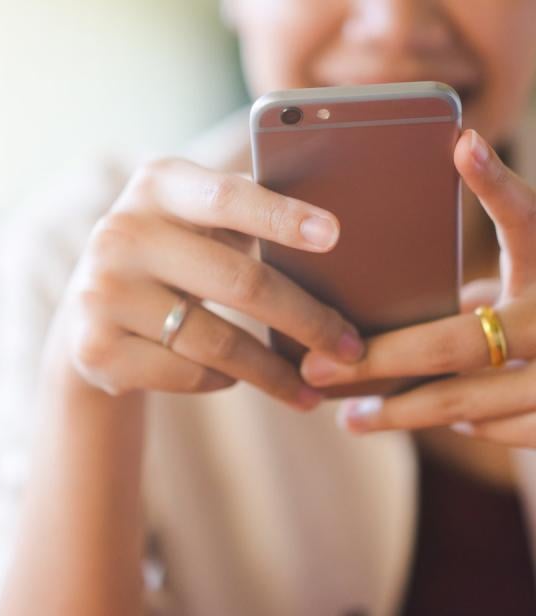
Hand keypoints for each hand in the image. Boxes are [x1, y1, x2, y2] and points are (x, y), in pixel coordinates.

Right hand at [49, 158, 363, 411]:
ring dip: (273, 373)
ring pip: (217, 342)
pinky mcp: (95, 348)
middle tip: (350, 348)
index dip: (282, 216)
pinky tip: (232, 378)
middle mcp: (122, 233)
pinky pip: (188, 373)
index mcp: (158, 187)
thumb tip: (334, 242)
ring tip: (310, 388)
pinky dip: (222, 380)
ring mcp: (102, 292)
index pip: (227, 197)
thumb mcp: (195, 223)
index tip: (334, 236)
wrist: (92, 311)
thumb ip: (245, 218)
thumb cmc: (172, 257)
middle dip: (307, 321)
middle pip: (240, 282)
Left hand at [301, 129, 535, 445]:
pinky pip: (498, 431)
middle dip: (372, 361)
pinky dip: (458, 427)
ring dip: (399, 411)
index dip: (496, 184)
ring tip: (350, 417)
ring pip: (463, 405)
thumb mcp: (527, 286)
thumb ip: (478, 294)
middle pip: (449, 345)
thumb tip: (387, 308)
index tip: (462, 145)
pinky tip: (422, 420)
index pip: (527, 220)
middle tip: (312, 369)